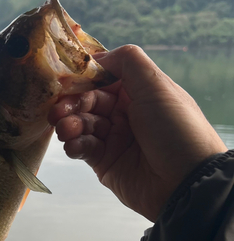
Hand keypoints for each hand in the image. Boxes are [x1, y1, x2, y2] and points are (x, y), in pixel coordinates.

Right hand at [48, 45, 226, 221]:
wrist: (185, 182)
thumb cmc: (175, 129)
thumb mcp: (157, 85)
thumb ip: (127, 61)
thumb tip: (96, 58)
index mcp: (139, 93)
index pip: (103, 79)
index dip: (83, 79)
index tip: (64, 81)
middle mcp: (125, 113)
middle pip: (88, 102)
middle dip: (71, 105)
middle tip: (57, 111)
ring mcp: (114, 139)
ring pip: (82, 125)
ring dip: (70, 125)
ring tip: (65, 130)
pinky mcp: (104, 162)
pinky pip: (83, 148)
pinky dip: (75, 145)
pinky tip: (74, 146)